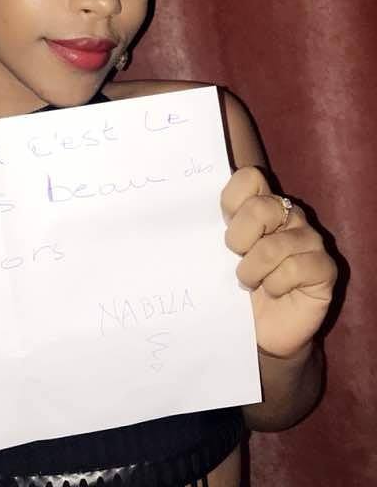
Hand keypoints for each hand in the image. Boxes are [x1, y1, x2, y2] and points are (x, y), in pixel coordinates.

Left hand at [222, 167, 336, 358]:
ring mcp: (310, 239)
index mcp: (261, 204)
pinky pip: (294, 269)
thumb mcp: (217, 254)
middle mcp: (289, 215)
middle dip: (238, 239)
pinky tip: (274, 292)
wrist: (259, 331)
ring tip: (250, 283)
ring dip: (252, 272)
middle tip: (236, 258)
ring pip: (273, 246)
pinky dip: (275, 286)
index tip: (224, 226)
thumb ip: (211, 228)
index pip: (249, 177)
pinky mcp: (324, 267)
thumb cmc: (235, 287)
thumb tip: (184, 212)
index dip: (231, 202)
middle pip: (261, 207)